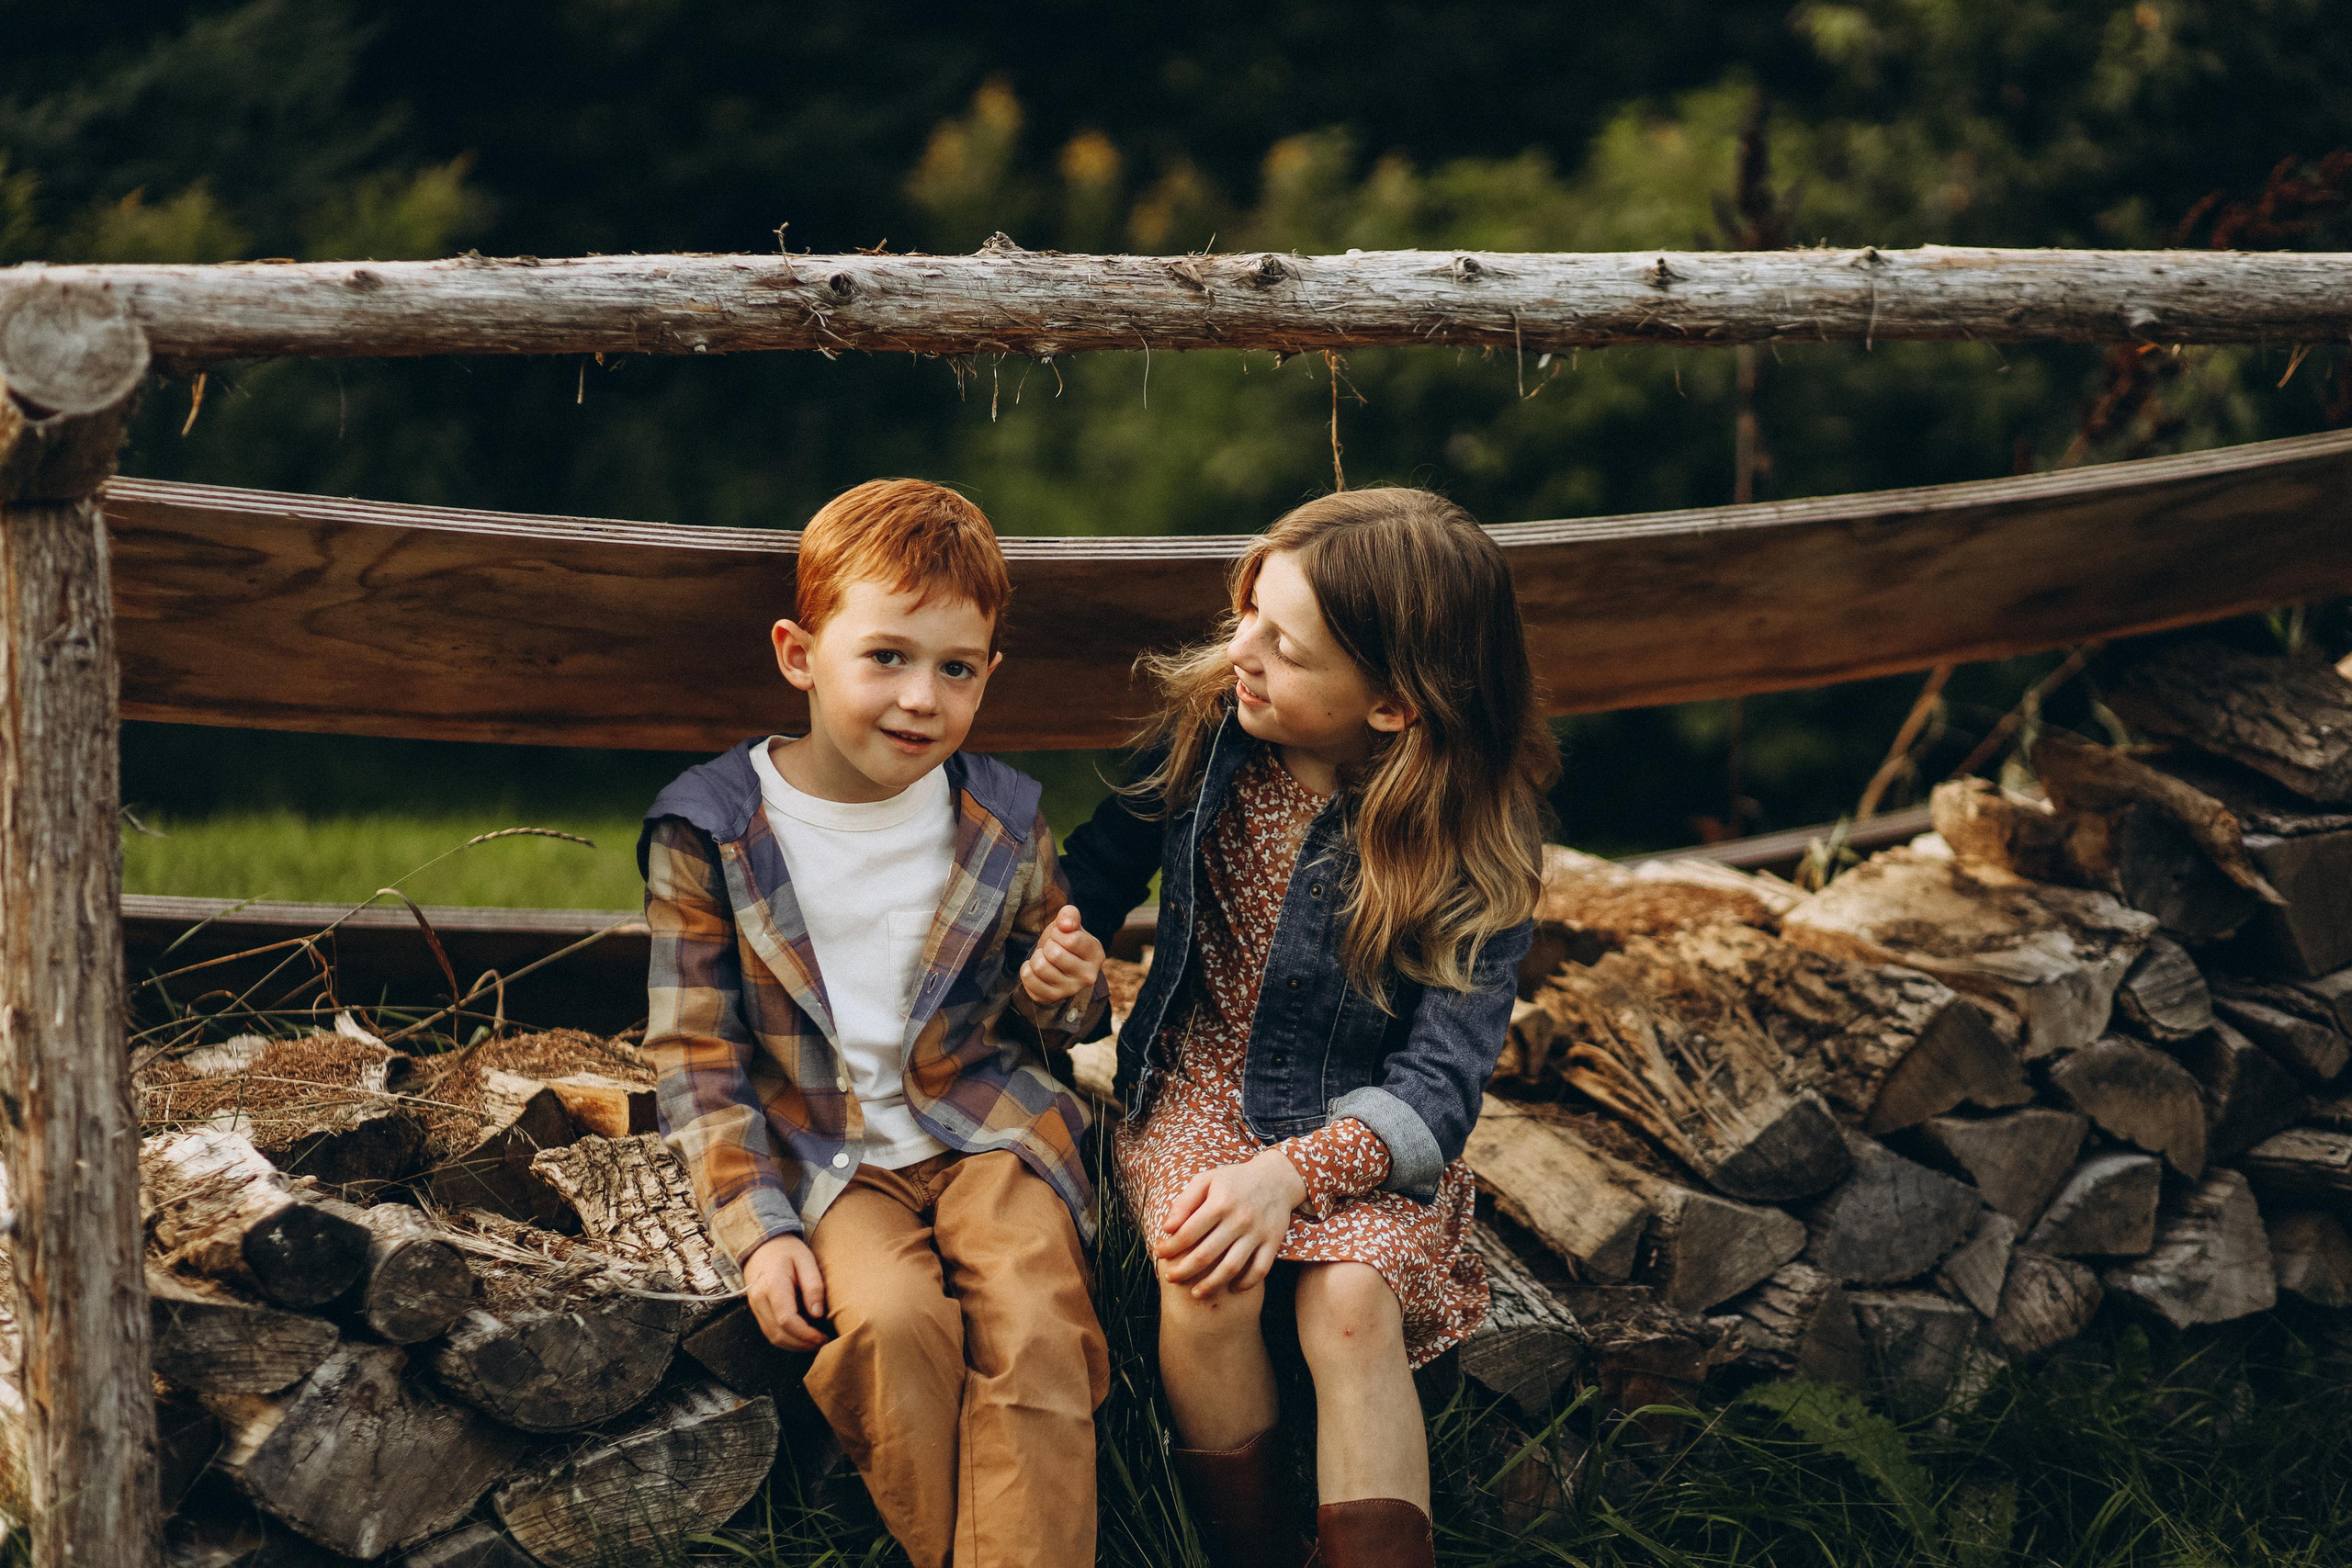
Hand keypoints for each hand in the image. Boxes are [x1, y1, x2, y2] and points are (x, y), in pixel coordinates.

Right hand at [742, 1233, 830, 1350]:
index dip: (806, 1334)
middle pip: (778, 1333)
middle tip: (824, 1344)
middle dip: (802, 1344)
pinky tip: (802, 1338)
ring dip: (794, 1345)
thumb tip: (817, 1314)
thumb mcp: (806, 1260)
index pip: (787, 1319)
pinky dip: (786, 1340)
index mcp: (773, 1284)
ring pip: (772, 1336)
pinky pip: (770, 1332)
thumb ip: (813, 1286)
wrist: (763, 1244)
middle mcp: (759, 1298)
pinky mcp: (756, 1310)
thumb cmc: (788, 1250)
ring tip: (815, 1344)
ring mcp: (754, 1306)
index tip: (824, 1338)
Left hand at [1021, 904, 1102, 1005]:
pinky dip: (1027, 968)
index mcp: (1096, 954)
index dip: (1059, 932)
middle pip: (1054, 954)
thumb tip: (1065, 924)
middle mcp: (1088, 976)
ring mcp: (1070, 989)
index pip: (1072, 940)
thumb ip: (1070, 915)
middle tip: (1052, 948)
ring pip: (1040, 966)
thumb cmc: (1064, 940)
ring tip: (1045, 958)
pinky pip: (1027, 977)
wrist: (1054, 963)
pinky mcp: (1051, 997)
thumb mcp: (1069, 923)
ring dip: (1037, 956)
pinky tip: (1037, 969)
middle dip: (1047, 945)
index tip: (1061, 935)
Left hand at [1154, 1148, 1306, 1297]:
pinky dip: (1245, 1283)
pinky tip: (1231, 1288)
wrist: (1277, 1177)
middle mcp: (1239, 1219)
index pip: (1188, 1232)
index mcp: (1220, 1202)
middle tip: (1171, 1278)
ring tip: (1196, 1293)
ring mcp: (1258, 1233)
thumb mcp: (1207, 1180)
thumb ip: (1185, 1202)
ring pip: (1231, 1267)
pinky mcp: (1273, 1242)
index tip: (1159, 1253)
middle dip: (1184, 1270)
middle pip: (1206, 1255)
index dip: (1170, 1247)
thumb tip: (1166, 1228)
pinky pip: (1260, 1270)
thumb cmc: (1234, 1180)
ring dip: (1211, 1285)